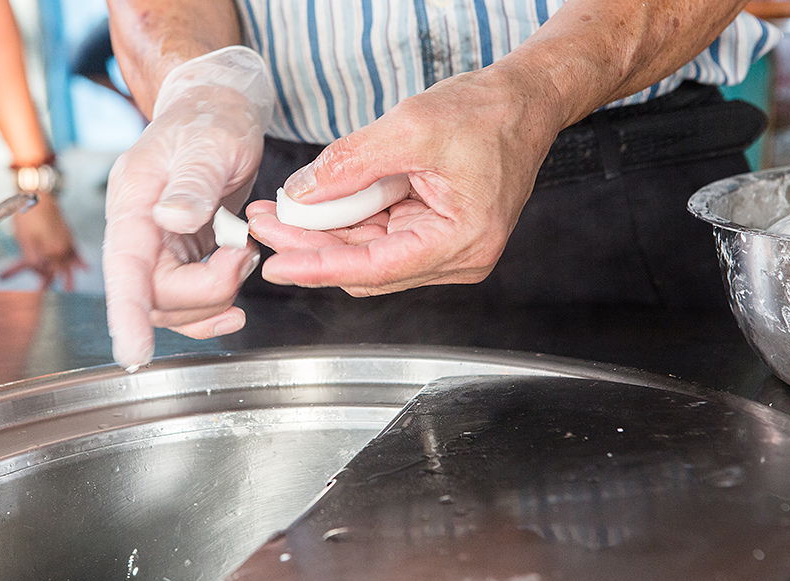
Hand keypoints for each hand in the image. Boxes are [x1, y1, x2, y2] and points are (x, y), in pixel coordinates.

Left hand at [1, 191, 86, 289]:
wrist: (38, 195)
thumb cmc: (28, 215)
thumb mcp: (23, 238)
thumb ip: (32, 257)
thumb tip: (39, 270)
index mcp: (52, 251)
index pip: (47, 272)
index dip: (41, 279)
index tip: (38, 287)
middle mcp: (62, 249)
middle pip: (58, 270)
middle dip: (51, 280)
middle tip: (44, 290)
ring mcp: (67, 243)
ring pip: (69, 264)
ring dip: (70, 277)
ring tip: (71, 289)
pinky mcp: (68, 237)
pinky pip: (76, 252)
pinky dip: (80, 262)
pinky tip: (86, 269)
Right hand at [103, 47, 273, 370]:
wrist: (218, 109)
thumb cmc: (210, 119)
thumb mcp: (209, 143)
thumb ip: (191, 183)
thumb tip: (172, 220)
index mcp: (134, 202)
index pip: (124, 266)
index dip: (127, 312)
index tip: (133, 353)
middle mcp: (139, 230)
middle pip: (157, 295)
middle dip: (207, 293)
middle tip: (244, 256)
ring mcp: (159, 246)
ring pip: (174, 305)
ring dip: (216, 298)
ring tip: (245, 259)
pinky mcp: (182, 254)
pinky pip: (190, 300)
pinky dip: (214, 309)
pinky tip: (234, 307)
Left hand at [247, 65, 561, 296]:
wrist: (524, 102)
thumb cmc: (488, 113)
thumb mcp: (412, 128)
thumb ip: (351, 164)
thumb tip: (302, 193)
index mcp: (462, 241)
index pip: (375, 269)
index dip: (318, 268)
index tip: (276, 266)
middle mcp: (456, 257)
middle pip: (366, 267)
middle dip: (311, 246)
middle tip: (265, 223)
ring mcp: (446, 249)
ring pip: (368, 253)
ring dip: (324, 233)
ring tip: (282, 208)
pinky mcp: (434, 234)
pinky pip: (380, 236)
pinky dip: (347, 221)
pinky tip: (315, 205)